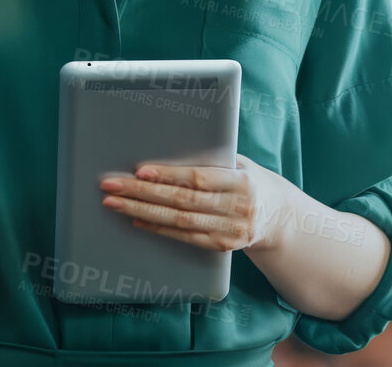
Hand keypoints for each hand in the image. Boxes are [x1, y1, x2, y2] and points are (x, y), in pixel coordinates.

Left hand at [99, 153, 291, 252]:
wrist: (281, 217)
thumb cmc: (249, 180)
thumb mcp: (239, 163)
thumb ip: (210, 159)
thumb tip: (164, 146)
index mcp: (242, 182)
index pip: (200, 178)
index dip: (169, 176)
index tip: (139, 171)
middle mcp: (238, 208)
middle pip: (182, 201)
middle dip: (142, 193)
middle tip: (111, 186)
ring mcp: (231, 231)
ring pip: (179, 222)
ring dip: (142, 212)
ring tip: (114, 203)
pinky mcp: (223, 246)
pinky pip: (185, 238)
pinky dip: (159, 229)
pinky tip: (136, 221)